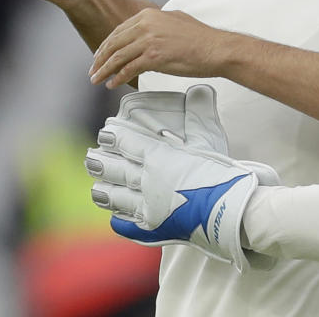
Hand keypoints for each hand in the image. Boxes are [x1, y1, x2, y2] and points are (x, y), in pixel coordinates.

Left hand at [85, 85, 278, 271]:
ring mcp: (147, 206)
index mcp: (159, 157)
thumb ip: (200, 113)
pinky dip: (121, 220)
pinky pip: (131, 224)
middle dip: (102, 163)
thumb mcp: (209, 139)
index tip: (105, 133)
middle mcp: (147, 181)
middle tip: (92, 158)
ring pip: (118, 197)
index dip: (115, 138)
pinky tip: (115, 219)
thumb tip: (200, 88)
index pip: (129, 144)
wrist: (226, 212)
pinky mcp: (154, 228)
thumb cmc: (219, 173)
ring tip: (97, 187)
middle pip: (118, 170)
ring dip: (106, 191)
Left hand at [89, 8, 225, 87]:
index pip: (119, 30)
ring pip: (118, 57)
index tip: (99, 55)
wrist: (216, 49)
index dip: (106, 45)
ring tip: (97, 79)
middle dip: (100, 58)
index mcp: (149, 15)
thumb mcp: (175, 20)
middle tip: (93, 70)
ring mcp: (149, 40)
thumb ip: (157, 23)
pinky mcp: (153, 56)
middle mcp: (146, 24)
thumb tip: (147, 32)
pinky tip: (113, 83)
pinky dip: (118, 77)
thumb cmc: (201, 38)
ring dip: (104, 70)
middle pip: (114, 43)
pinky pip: (129, 69)